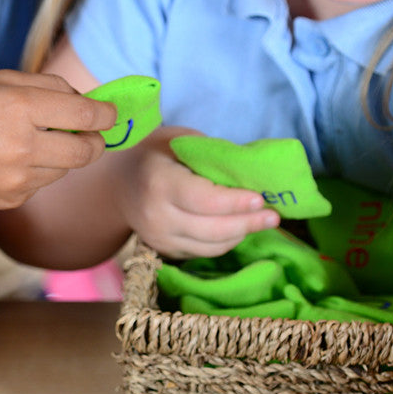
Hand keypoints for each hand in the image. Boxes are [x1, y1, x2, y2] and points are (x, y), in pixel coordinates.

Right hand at [0, 70, 114, 209]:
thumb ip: (49, 87)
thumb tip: (88, 104)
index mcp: (18, 107)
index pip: (85, 116)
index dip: (106, 114)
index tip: (109, 113)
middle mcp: (21, 146)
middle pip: (88, 151)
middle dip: (96, 141)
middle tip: (88, 133)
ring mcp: (17, 178)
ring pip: (67, 168)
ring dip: (63, 155)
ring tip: (32, 142)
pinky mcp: (12, 200)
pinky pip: (43, 183)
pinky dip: (38, 170)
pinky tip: (9, 161)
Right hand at [118, 128, 279, 257]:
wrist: (118, 182)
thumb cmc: (156, 153)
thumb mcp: (182, 142)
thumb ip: (214, 159)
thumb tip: (255, 174)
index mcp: (159, 182)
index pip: (204, 200)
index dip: (235, 203)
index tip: (261, 198)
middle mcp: (156, 216)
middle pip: (211, 229)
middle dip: (247, 223)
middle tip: (274, 216)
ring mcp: (158, 238)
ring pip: (210, 246)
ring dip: (241, 234)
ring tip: (264, 221)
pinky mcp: (165, 251)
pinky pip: (203, 252)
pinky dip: (227, 241)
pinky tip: (241, 228)